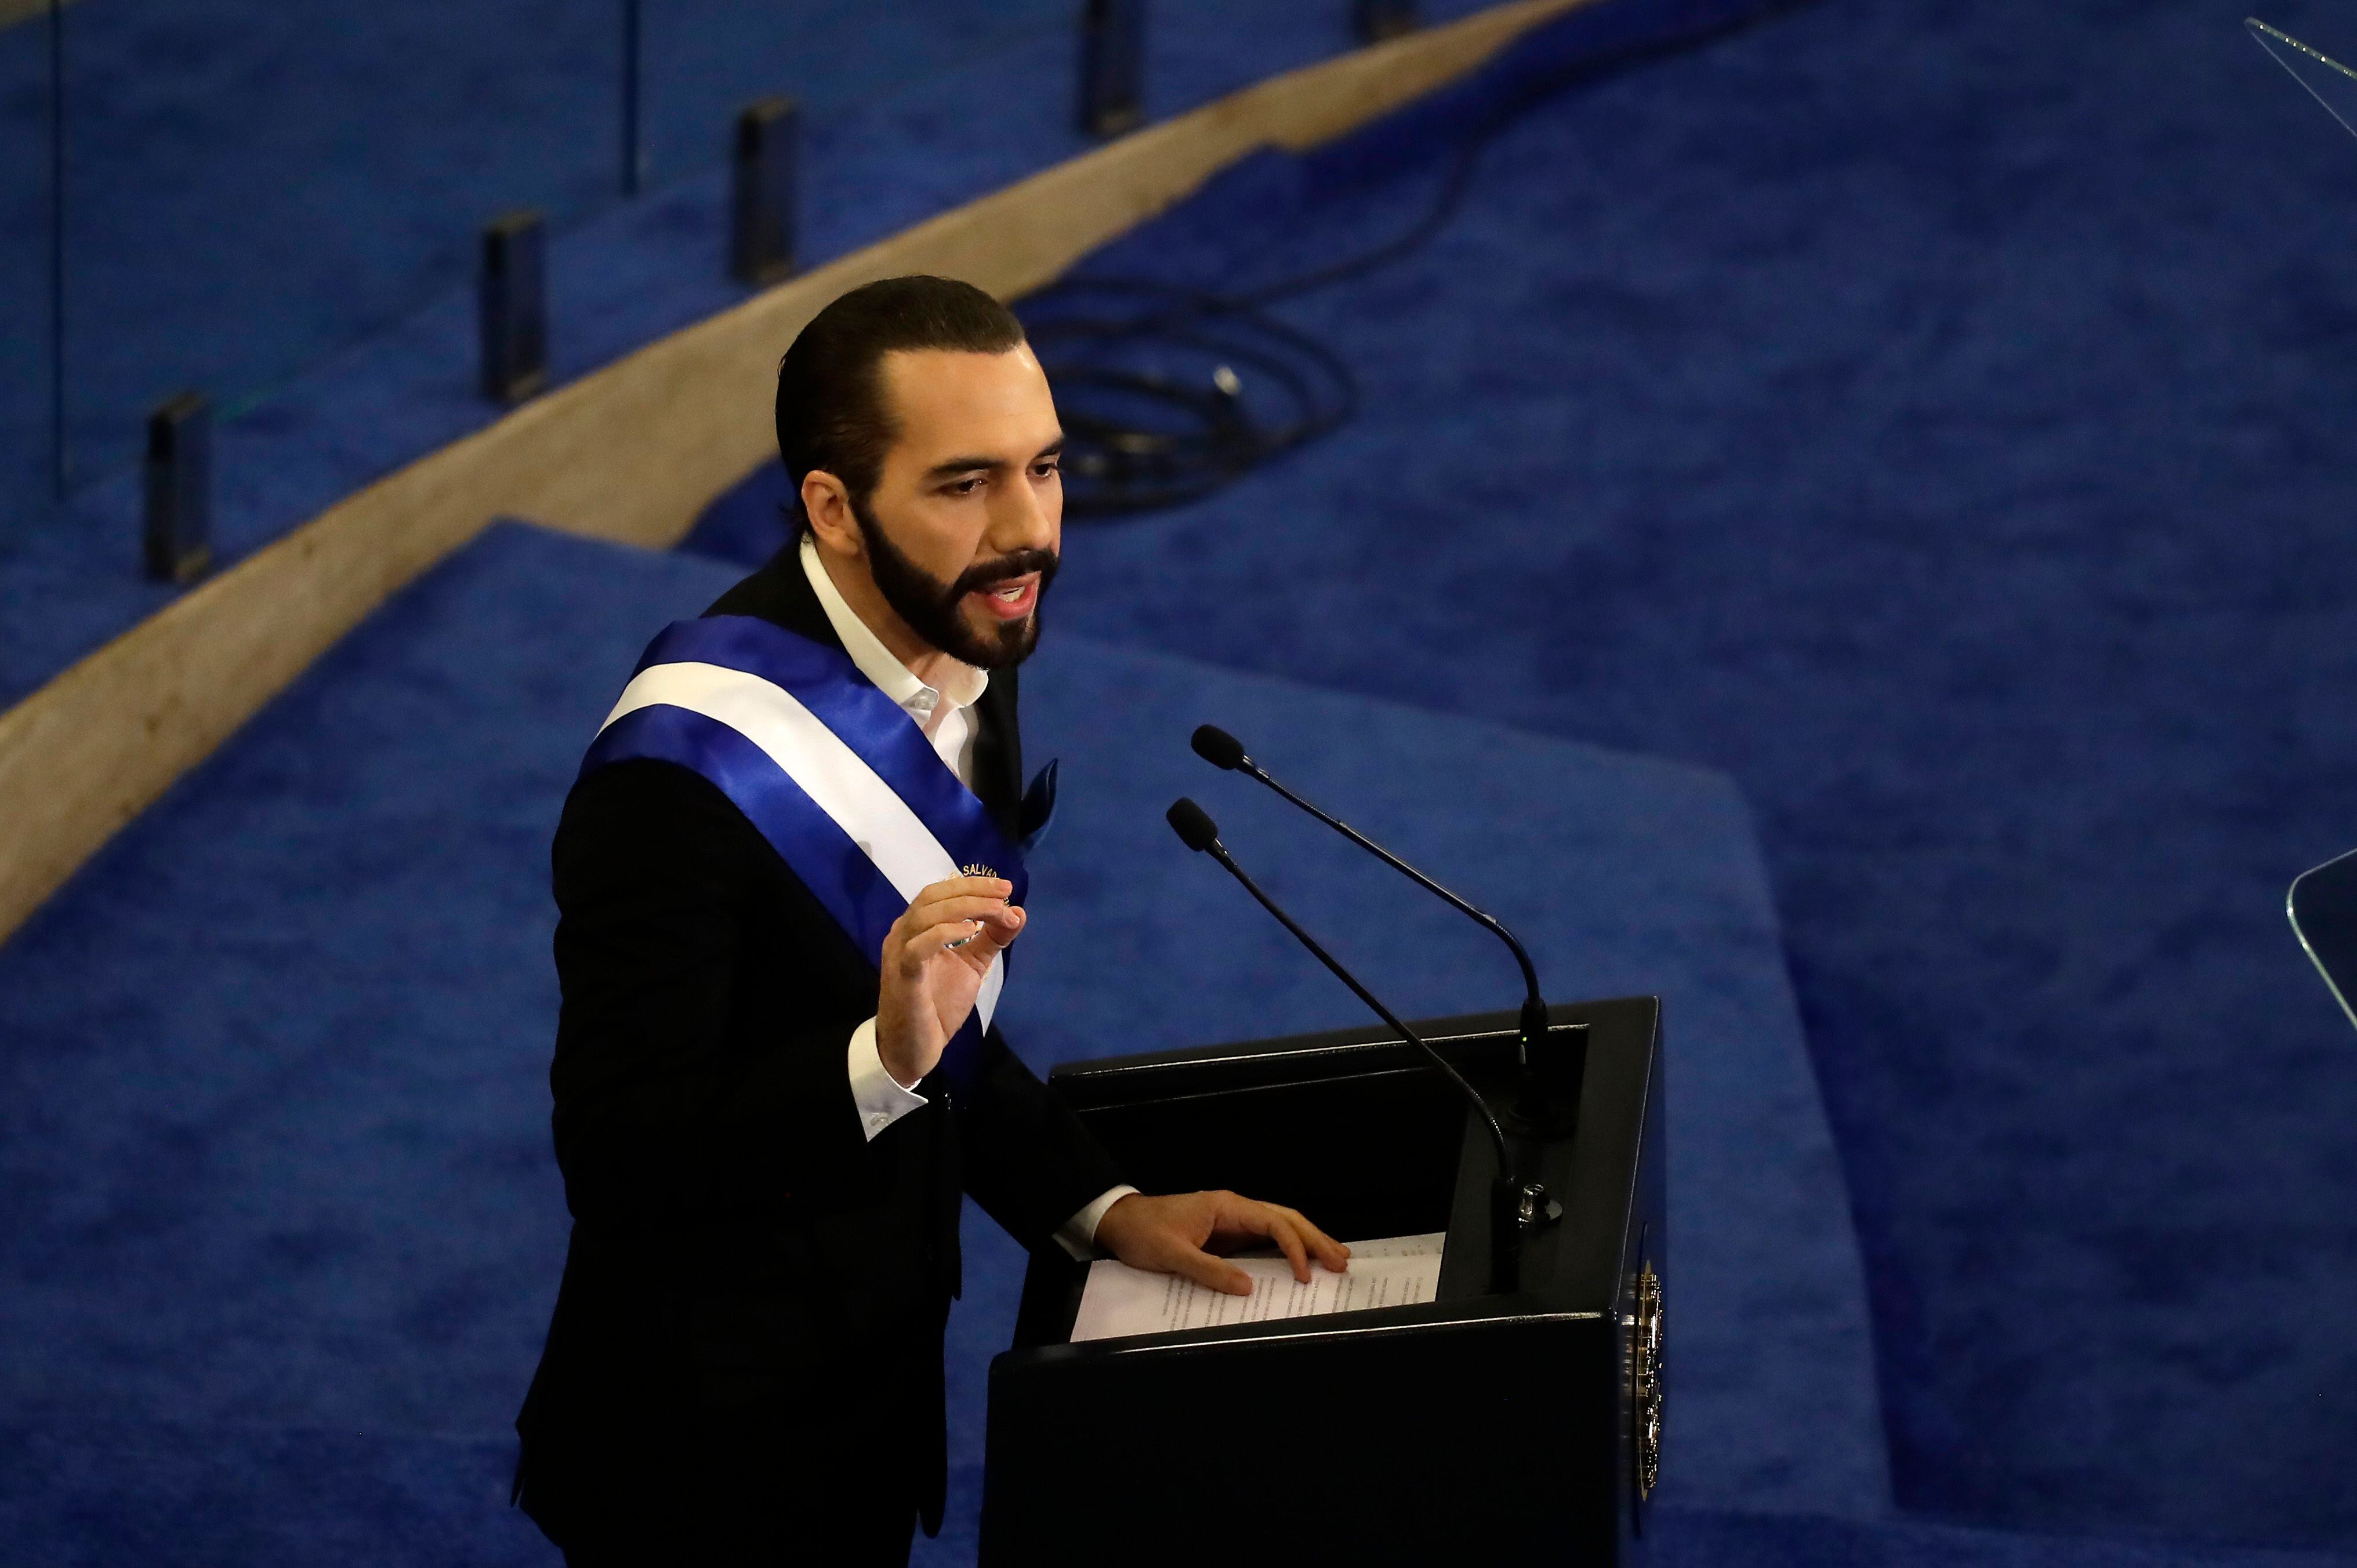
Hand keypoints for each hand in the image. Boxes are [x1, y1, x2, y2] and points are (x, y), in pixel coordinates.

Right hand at [875, 875, 1024, 1087]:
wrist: (915, 1047)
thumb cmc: (938, 1005)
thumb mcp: (972, 965)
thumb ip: (991, 939)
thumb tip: (1018, 913)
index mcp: (917, 928)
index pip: (941, 893)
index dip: (973, 885)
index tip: (1006, 888)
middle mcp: (903, 934)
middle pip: (933, 896)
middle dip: (971, 890)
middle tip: (1004, 893)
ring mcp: (899, 953)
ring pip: (925, 915)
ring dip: (964, 908)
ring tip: (996, 911)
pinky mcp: (902, 976)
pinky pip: (917, 947)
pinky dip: (944, 932)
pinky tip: (970, 931)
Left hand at [1092, 1190, 1350, 1295]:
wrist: (1120, 1221)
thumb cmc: (1143, 1233)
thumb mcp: (1172, 1255)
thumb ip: (1210, 1270)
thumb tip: (1250, 1287)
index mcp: (1226, 1207)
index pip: (1273, 1222)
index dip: (1293, 1247)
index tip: (1305, 1274)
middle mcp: (1234, 1209)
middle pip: (1284, 1219)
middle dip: (1315, 1239)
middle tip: (1342, 1261)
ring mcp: (1231, 1221)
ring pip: (1278, 1226)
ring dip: (1306, 1241)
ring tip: (1335, 1258)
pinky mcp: (1226, 1235)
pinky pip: (1263, 1240)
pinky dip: (1286, 1250)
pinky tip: (1300, 1263)